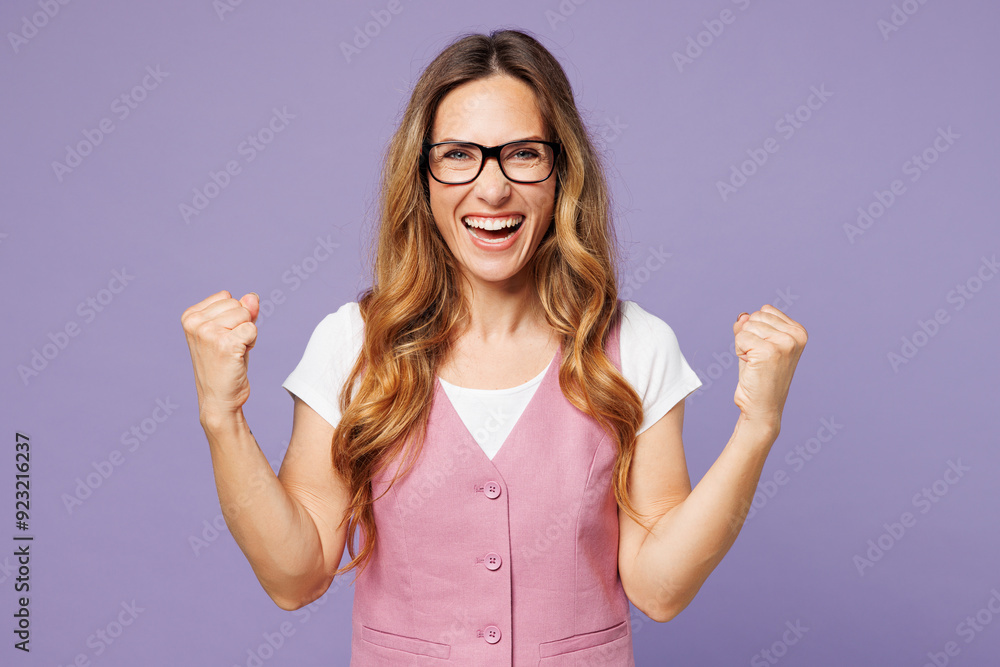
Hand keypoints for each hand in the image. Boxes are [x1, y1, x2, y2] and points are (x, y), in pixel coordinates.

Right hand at [181, 290, 259, 420]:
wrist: (219, 399)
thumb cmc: (224, 364)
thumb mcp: (230, 331)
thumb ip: (241, 310)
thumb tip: (253, 296)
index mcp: (190, 316)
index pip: (227, 297)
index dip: (234, 317)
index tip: (222, 337)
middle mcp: (195, 322)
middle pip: (238, 304)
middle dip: (241, 324)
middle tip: (229, 347)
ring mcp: (208, 332)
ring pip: (246, 315)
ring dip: (247, 334)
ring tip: (233, 352)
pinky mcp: (225, 343)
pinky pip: (252, 329)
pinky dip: (251, 343)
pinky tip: (237, 357)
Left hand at [732, 304, 807, 432]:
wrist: (762, 407)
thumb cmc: (759, 376)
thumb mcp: (755, 345)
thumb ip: (750, 327)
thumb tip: (742, 315)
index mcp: (799, 331)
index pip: (764, 311)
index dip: (756, 330)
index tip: (764, 350)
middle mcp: (795, 336)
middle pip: (755, 316)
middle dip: (749, 336)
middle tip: (758, 359)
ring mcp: (784, 343)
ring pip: (746, 326)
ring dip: (743, 345)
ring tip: (755, 363)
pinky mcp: (769, 351)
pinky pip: (740, 337)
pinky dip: (739, 351)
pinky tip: (751, 366)